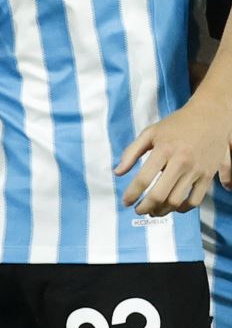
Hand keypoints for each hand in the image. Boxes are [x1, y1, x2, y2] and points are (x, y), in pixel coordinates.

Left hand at [115, 99, 231, 216]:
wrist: (210, 117)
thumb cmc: (176, 124)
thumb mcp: (150, 132)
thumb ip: (131, 152)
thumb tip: (117, 172)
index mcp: (164, 150)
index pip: (143, 178)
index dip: (132, 194)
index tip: (125, 202)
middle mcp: (181, 162)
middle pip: (160, 194)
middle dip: (145, 207)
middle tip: (138, 210)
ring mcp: (197, 171)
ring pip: (177, 201)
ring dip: (162, 211)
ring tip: (153, 211)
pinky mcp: (208, 176)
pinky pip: (196, 200)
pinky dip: (183, 208)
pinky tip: (173, 207)